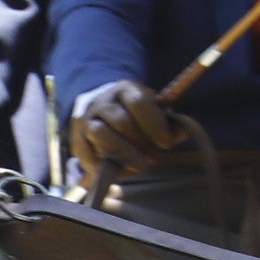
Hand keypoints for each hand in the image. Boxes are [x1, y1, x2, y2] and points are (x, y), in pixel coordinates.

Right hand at [68, 82, 198, 178]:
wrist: (103, 111)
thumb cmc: (137, 117)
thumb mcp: (156, 113)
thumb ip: (171, 124)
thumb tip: (182, 131)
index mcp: (126, 89)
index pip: (139, 103)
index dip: (154, 125)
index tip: (166, 143)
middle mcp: (103, 101)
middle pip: (121, 121)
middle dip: (141, 143)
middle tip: (153, 157)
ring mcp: (87, 119)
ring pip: (100, 133)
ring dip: (123, 153)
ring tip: (139, 165)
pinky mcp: (77, 138)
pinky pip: (85, 153)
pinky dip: (102, 165)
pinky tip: (119, 170)